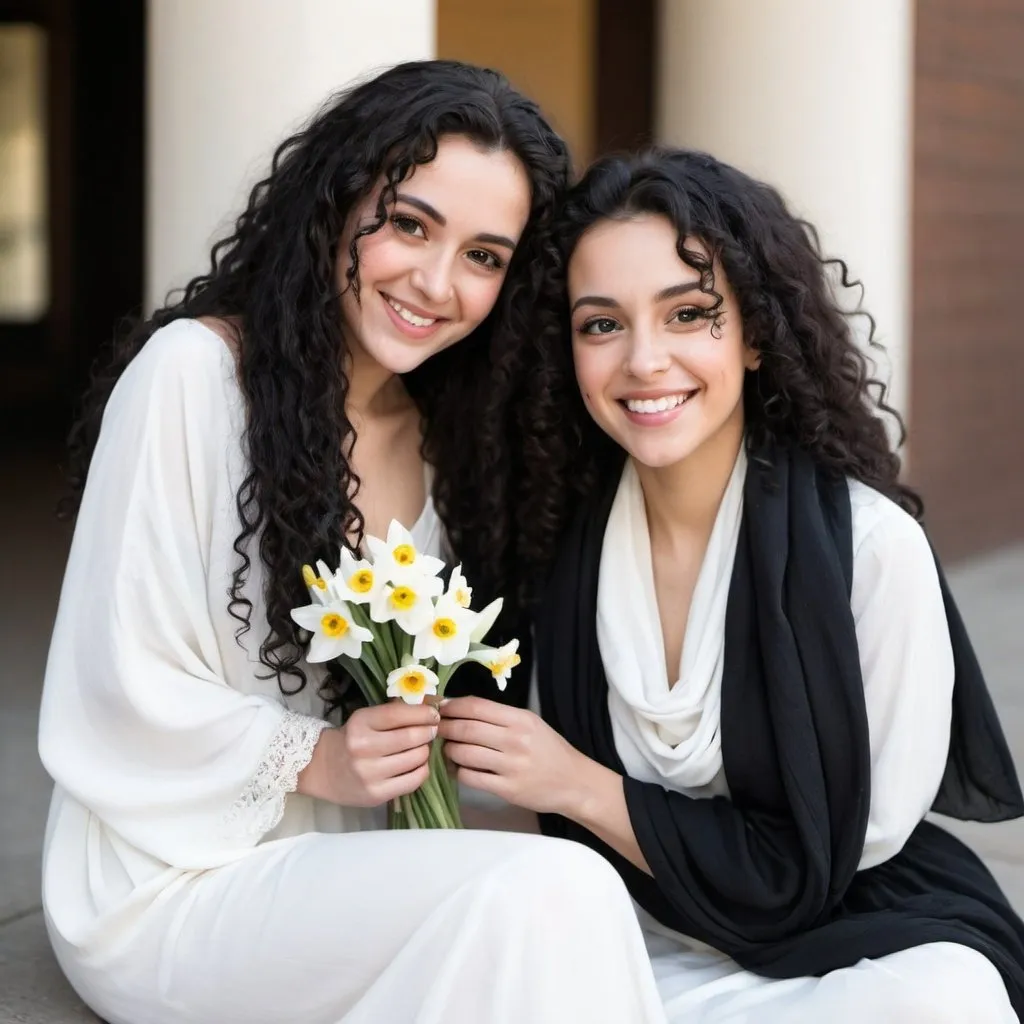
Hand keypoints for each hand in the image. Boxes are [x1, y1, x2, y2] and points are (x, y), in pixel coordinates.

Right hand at [298, 701, 438, 807]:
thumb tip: (431, 706)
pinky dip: (422, 770)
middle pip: (412, 737)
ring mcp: (369, 773)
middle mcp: (363, 748)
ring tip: (421, 748)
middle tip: (431, 731)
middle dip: (428, 732)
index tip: (434, 714)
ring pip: (416, 758)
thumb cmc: (352, 739)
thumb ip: (395, 712)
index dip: (423, 713)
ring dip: (425, 751)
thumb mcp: (366, 719)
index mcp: (360, 723)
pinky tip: (416, 764)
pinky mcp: (376, 794)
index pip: (399, 714)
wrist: (324, 769)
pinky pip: (414, 780)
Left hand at [439, 696, 592, 816]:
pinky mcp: (507, 789)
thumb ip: (500, 717)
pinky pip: (470, 778)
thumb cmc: (550, 750)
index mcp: (520, 719)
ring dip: (448, 750)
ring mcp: (511, 766)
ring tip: (448, 749)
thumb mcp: (530, 723)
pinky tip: (458, 768)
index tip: (441, 708)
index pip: (476, 707)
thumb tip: (461, 709)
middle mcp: (515, 740)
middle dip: (444, 727)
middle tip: (436, 728)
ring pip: (463, 753)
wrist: (574, 782)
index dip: (452, 706)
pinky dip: (458, 772)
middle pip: (465, 729)